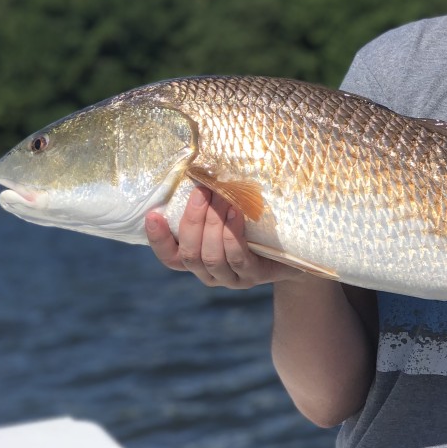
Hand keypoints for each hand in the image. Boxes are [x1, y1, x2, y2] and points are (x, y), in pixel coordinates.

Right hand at [145, 186, 303, 288]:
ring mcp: (231, 279)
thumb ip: (211, 202)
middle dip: (193, 221)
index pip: (170, 256)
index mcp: (197, 260)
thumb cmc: (256, 226)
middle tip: (202, 192)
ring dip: (213, 226)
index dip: (158, 239)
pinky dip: (233, 235)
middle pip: (190, 254)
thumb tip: (200, 168)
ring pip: (211, 257)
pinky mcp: (253, 276)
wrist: (294, 250)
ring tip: (221, 199)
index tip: (152, 215)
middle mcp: (210, 273)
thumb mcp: (230, 213)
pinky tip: (236, 213)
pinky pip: (238, 259)